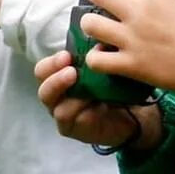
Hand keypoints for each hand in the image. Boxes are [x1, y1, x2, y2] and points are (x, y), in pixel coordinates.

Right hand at [35, 51, 149, 149]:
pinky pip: (68, 120)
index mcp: (59, 78)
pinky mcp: (70, 129)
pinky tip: (96, 106)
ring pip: (55, 107)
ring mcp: (61, 115)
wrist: (130, 116)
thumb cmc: (113, 90)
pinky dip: (81, 111)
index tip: (67, 55)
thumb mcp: (105, 70)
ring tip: (87, 91)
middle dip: (55, 79)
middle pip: (43, 89)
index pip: (44, 69)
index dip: (52, 62)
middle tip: (72, 71)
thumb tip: (101, 44)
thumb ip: (98, 58)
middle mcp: (56, 97)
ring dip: (71, 97)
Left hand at [78, 0, 174, 98]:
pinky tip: (105, 60)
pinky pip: (96, 60)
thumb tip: (155, 10)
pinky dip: (96, 60)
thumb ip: (165, 5)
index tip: (127, 2)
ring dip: (92, 29)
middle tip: (103, 12)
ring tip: (100, 36)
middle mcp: (138, 11)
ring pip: (90, 24)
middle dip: (97, 1)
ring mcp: (131, 38)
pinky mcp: (130, 64)